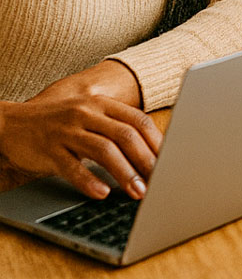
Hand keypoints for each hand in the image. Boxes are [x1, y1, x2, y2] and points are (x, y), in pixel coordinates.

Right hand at [0, 69, 161, 200]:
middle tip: (160, 181)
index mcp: (102, 104)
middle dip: (146, 160)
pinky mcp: (48, 149)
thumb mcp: (89, 117)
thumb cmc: (60, 123)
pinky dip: (88, 180)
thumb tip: (151, 153)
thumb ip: (115, 128)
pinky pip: (71, 166)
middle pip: (125, 136)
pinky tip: (102, 193)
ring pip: (103, 150)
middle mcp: (86, 113)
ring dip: (124, 173)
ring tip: (138, 192)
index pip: (138, 121)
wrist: (12, 123)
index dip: (157, 142)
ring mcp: (67, 130)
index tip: (170, 161)